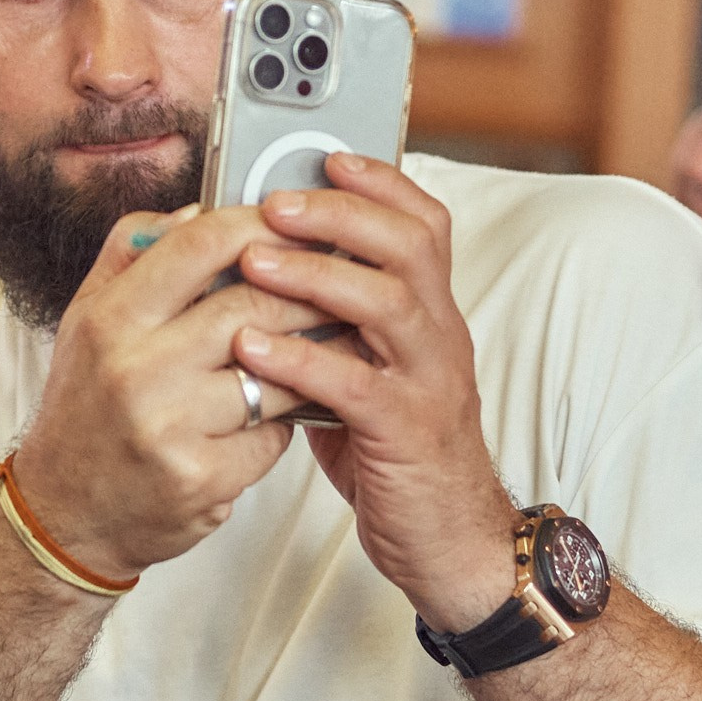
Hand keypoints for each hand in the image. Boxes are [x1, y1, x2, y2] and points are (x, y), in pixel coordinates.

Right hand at [11, 203, 340, 583]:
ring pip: (274, 372)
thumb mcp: (85, 319)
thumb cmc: (84, 410)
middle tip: (338, 283)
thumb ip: (129, 253)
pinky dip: (284, 421)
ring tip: (331, 341)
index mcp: (111, 320)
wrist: (64, 513)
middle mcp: (136, 370)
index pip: (198, 245)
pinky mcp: (202, 480)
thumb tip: (195, 210)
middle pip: (251, 305)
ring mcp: (170, 428)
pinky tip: (285, 411)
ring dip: (310, 356)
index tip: (292, 222)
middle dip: (306, 291)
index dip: (257, 224)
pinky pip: (273, 435)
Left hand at [226, 154, 519, 633]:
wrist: (450, 542)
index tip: (329, 157)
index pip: (424, 224)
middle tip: (275, 204)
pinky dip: (301, 361)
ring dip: (316, 276)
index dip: (381, 184)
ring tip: (254, 263)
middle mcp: (439, 337)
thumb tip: (260, 266)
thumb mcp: (367, 369)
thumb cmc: (394, 450)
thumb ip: (332, 323)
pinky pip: (358, 386)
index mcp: (429, 313)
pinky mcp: (408, 434)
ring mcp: (429, 383)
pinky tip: (251, 350)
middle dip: (340, 215)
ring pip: (387, 304)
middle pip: (409, 246)